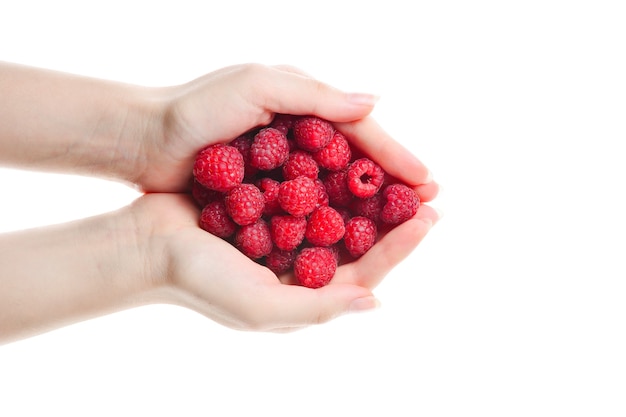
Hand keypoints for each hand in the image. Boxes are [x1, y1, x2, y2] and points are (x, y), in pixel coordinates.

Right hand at [134, 192, 438, 331]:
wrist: (148, 245)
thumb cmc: (200, 281)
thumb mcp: (261, 306)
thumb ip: (318, 307)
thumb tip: (375, 302)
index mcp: (305, 293)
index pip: (366, 271)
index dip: (399, 247)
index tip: (430, 217)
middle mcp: (302, 266)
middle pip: (360, 241)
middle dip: (394, 218)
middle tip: (429, 191)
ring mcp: (287, 235)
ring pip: (340, 213)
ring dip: (370, 194)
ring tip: (399, 171)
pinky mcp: (271, 207)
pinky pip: (311, 190)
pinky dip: (332, 177)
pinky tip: (351, 156)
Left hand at [136, 64, 436, 198]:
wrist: (143, 139)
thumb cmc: (195, 109)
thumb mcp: (257, 86)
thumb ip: (316, 95)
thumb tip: (376, 102)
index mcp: (304, 106)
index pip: (361, 133)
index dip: (395, 157)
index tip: (428, 182)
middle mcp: (300, 136)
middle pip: (357, 163)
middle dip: (392, 184)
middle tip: (428, 208)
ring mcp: (283, 166)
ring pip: (337, 188)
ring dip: (369, 207)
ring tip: (401, 227)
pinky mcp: (265, 190)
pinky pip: (309, 206)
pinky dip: (332, 219)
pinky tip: (352, 237)